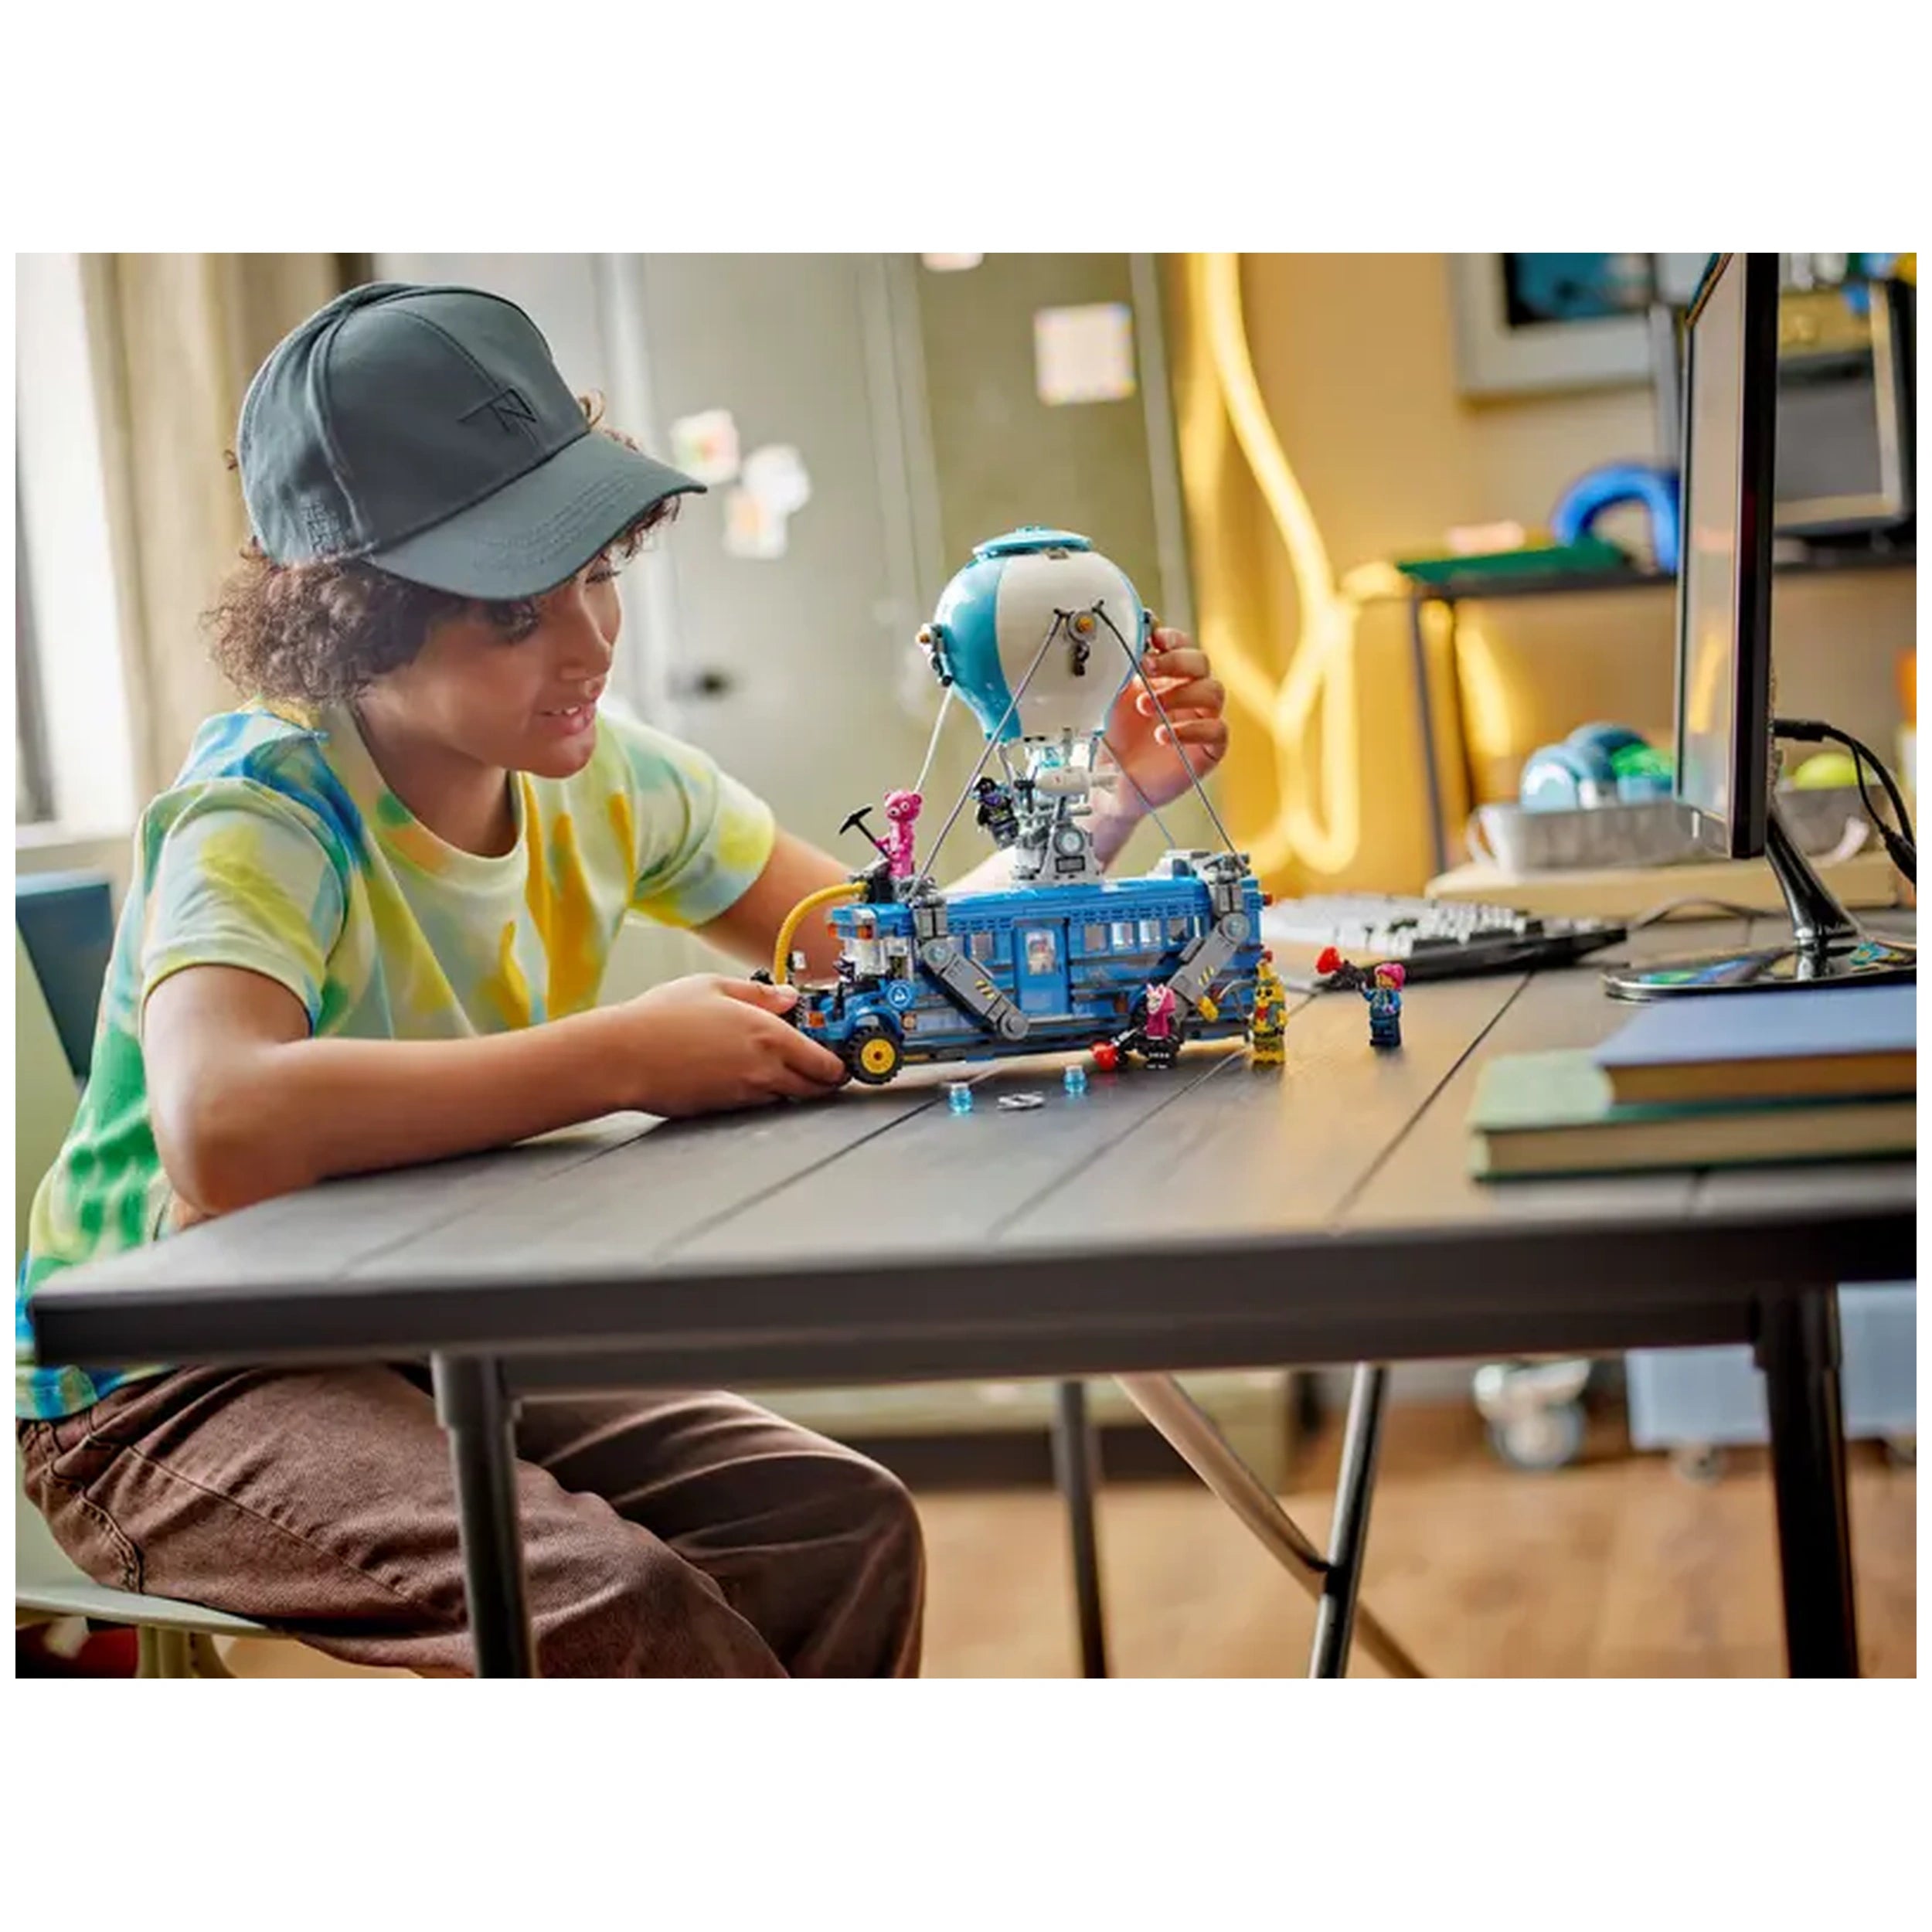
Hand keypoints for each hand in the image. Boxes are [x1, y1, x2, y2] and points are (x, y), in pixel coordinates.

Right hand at [611, 975, 846, 1116]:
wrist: (622, 1057)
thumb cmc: (660, 1018)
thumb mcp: (714, 986)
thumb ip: (760, 994)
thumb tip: (788, 997)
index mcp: (769, 1035)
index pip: (826, 1063)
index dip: (839, 1062)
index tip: (841, 1054)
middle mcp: (764, 1070)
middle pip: (816, 1088)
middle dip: (824, 1078)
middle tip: (819, 1062)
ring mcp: (745, 1094)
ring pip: (787, 1097)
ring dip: (791, 1084)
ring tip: (773, 1062)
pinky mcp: (726, 1108)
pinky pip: (758, 1103)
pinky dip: (763, 1092)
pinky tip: (741, 1071)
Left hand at [1099, 626, 1230, 818]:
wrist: (1111, 782)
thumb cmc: (1115, 739)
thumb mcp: (1114, 698)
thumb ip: (1123, 669)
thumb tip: (1130, 639)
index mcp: (1169, 678)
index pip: (1183, 647)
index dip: (1172, 640)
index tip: (1154, 639)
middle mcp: (1189, 695)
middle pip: (1202, 664)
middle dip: (1176, 661)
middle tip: (1148, 668)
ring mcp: (1202, 721)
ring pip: (1214, 692)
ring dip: (1180, 694)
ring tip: (1146, 707)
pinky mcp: (1209, 749)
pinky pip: (1216, 731)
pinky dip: (1190, 730)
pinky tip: (1163, 735)